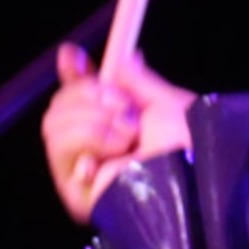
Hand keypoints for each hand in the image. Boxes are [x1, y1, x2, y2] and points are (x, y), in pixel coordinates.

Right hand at [41, 35, 194, 224]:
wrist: (195, 178)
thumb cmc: (190, 148)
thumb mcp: (167, 103)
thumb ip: (140, 81)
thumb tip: (124, 57)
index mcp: (115, 132)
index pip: (78, 102)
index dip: (72, 76)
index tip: (72, 55)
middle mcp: (96, 153)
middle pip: (58, 108)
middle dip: (88, 94)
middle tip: (124, 106)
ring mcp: (82, 174)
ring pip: (53, 125)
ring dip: (92, 122)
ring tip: (127, 137)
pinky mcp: (76, 193)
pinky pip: (59, 148)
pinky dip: (89, 141)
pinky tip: (116, 157)